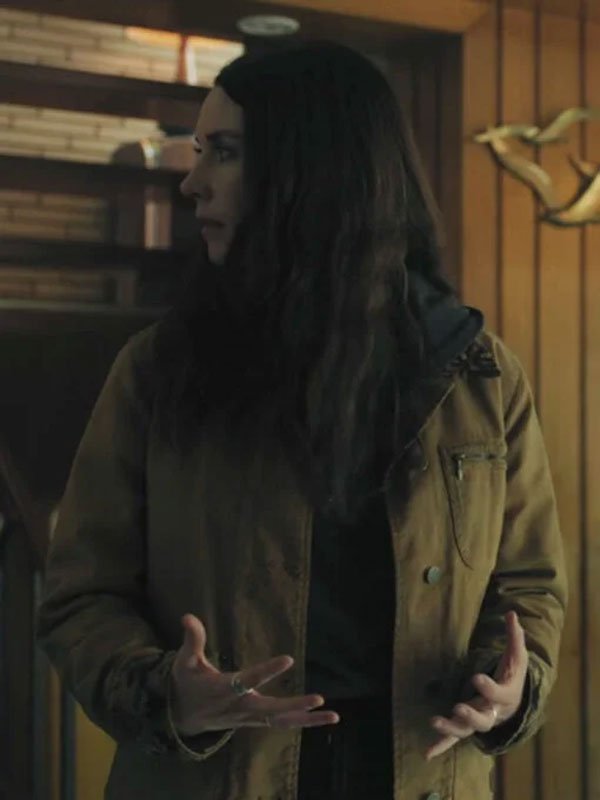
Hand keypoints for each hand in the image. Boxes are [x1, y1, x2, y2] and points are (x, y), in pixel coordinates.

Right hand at [170, 614, 339, 735]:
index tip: (288, 659)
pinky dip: (303, 722)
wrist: (182, 718)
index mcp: (225, 689)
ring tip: (333, 716)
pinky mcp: (255, 721)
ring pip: (281, 722)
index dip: (267, 670)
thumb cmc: (186, 684)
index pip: (249, 680)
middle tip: (319, 699)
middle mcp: (241, 707)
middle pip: (271, 711)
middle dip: (296, 706)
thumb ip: (192, 639)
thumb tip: (188, 616)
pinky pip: (281, 724)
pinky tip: (323, 718)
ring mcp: (250, 718)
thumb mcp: (185, 662)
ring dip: (308, 720)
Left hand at [425, 611, 527, 759]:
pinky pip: (453, 738)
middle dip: (470, 715)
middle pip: (482, 720)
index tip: (476, 677)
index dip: (488, 687)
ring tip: (434, 721)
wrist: (514, 704)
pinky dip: (441, 745)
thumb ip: (514, 636)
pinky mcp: (465, 725)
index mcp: (505, 697)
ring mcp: (477, 721)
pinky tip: (426, 754)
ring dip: (449, 729)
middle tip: (458, 708)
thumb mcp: (517, 656)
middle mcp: (491, 713)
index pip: (498, 694)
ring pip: (465, 731)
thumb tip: (512, 613)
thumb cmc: (513, 676)